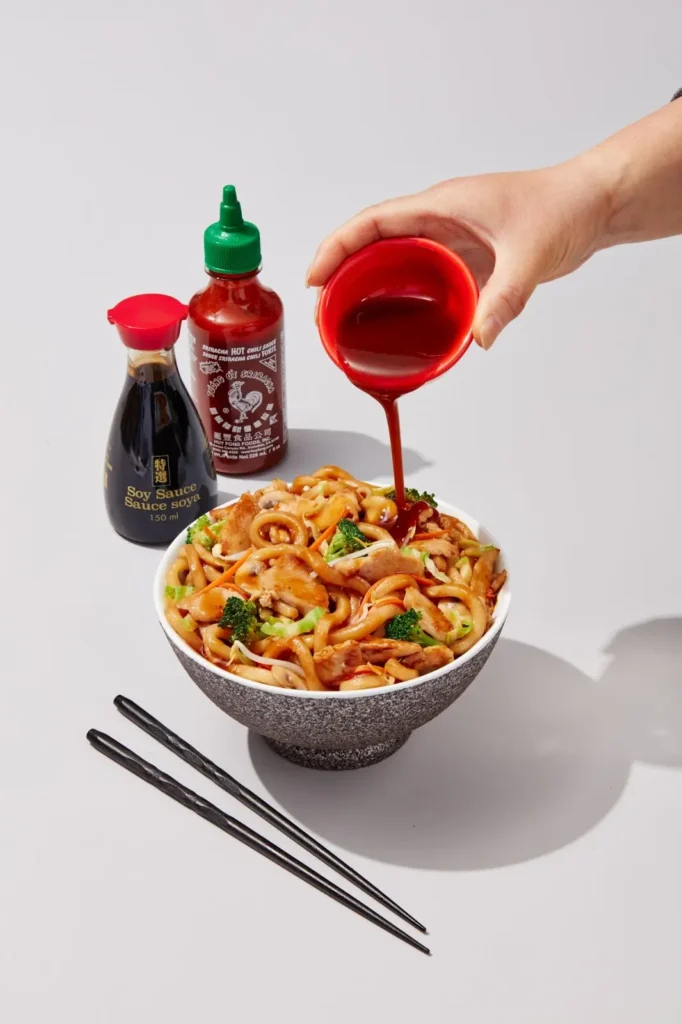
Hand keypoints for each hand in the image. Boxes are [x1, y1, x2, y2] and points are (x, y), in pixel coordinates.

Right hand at [306, 157, 609, 349]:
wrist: (595, 203)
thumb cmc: (563, 206)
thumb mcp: (531, 255)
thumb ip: (504, 298)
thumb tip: (478, 338)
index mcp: (442, 206)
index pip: (373, 222)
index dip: (337, 247)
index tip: (315, 277)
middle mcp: (440, 221)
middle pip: (373, 243)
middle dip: (342, 272)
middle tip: (323, 310)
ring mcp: (452, 240)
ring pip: (396, 261)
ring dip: (369, 285)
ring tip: (348, 320)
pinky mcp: (467, 258)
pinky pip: (424, 277)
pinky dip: (405, 297)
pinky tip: (401, 325)